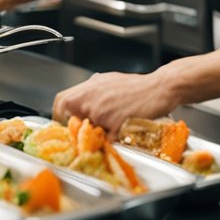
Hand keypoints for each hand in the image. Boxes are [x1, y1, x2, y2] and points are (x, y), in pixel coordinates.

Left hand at [52, 69, 181, 135]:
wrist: (160, 87)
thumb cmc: (139, 86)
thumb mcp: (110, 81)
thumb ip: (94, 90)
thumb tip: (84, 99)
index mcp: (89, 86)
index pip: (61, 101)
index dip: (59, 114)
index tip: (64, 123)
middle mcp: (90, 97)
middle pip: (68, 115)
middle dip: (73, 125)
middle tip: (83, 130)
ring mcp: (100, 110)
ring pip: (87, 129)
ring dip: (95, 131)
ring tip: (109, 128)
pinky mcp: (113, 122)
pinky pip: (106, 138)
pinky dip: (111, 138)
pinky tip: (120, 131)